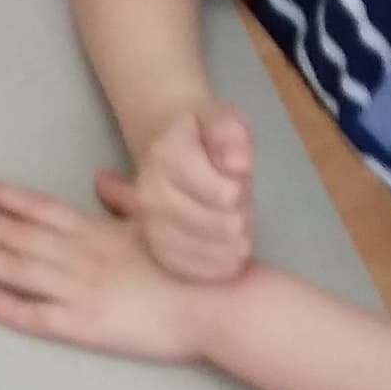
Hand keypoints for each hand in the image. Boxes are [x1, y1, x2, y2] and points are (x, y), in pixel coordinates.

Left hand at [0, 172, 215, 361]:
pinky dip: (12, 309)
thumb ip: (124, 201)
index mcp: (95, 231)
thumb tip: (103, 180)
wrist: (218, 302)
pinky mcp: (88, 327)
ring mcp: (80, 291)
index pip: (37, 209)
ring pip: (18, 272)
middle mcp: (79, 256)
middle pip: (16, 236)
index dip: (2, 198)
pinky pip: (42, 317)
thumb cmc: (191, 262)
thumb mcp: (157, 222)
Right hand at [129, 100, 255, 281]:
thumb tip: (237, 164)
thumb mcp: (221, 118)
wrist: (169, 151)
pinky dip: (219, 263)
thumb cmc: (203, 136)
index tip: (236, 180)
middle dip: (240, 215)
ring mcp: (150, 228)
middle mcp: (150, 195)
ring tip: (230, 221)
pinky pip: (198, 271)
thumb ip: (230, 133)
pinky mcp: (158, 254)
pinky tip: (226, 249)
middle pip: (222, 225)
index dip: (240, 191)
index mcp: (165, 157)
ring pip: (213, 251)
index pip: (224, 194)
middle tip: (236, 202)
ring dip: (233, 240)